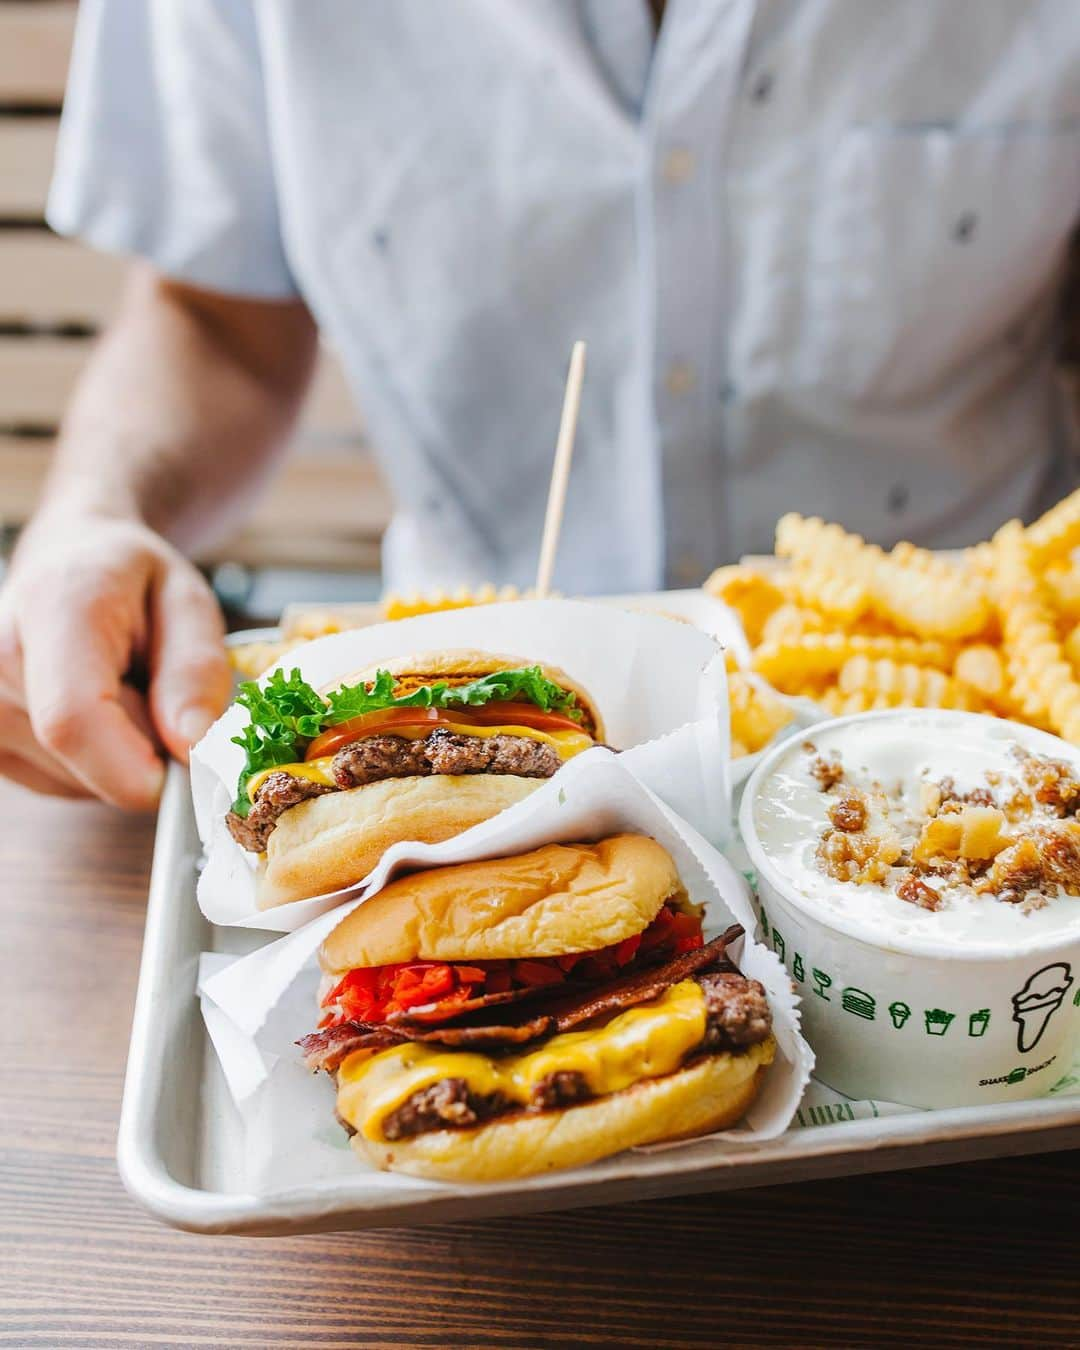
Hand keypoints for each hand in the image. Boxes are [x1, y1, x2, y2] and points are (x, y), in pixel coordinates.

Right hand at [0, 511, 230, 808]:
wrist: (67, 560)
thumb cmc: (133, 581)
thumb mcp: (187, 602)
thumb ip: (195, 670)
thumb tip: (191, 747)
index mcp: (53, 609)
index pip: (73, 721)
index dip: (137, 769)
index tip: (188, 764)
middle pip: (83, 758)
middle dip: (146, 750)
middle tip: (160, 694)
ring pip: (75, 780)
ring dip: (121, 757)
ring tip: (123, 692)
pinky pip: (59, 783)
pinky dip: (95, 764)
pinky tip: (97, 712)